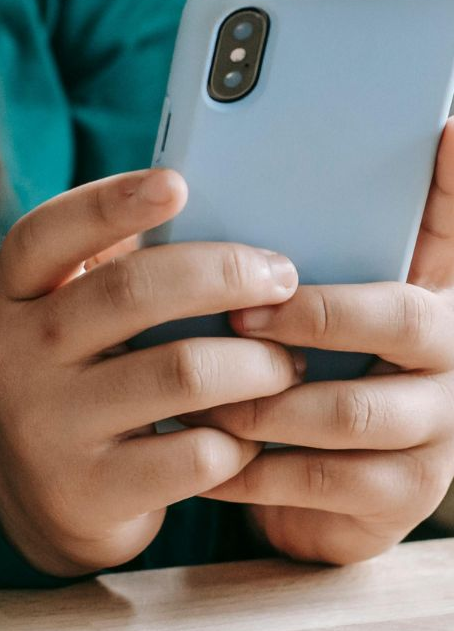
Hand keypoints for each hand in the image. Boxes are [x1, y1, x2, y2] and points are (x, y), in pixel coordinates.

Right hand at [0, 168, 303, 575]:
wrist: (39, 492)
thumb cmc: (85, 372)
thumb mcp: (74, 315)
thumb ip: (125, 268)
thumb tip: (238, 213)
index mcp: (13, 292)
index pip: (46, 233)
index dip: (111, 203)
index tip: (179, 183)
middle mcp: (17, 354)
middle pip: (132, 292)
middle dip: (226, 274)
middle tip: (282, 277)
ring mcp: (50, 425)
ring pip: (183, 372)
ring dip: (257, 362)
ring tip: (288, 362)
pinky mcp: (92, 490)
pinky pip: (197, 454)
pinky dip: (244, 439)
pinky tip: (256, 432)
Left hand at [189, 119, 453, 565]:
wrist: (310, 495)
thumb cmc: (301, 375)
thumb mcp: (305, 311)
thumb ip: (303, 254)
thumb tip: (273, 168)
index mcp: (431, 297)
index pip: (451, 227)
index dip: (452, 183)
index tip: (442, 129)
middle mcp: (452, 359)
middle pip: (403, 320)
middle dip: (313, 316)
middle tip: (241, 314)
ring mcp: (436, 435)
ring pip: (349, 411)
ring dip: (263, 400)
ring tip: (203, 390)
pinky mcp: (400, 501)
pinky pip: (317, 480)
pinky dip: (249, 466)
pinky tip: (206, 449)